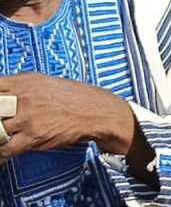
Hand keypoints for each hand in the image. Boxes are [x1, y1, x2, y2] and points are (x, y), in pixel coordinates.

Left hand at [0, 73, 134, 161]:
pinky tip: (5, 151)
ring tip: (3, 136)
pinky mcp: (34, 138)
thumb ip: (20, 87)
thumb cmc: (74, 97)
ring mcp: (28, 119)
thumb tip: (2, 93)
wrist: (97, 112)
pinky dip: (1, 153)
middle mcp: (24, 99)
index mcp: (25, 82)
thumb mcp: (45, 82)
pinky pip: (5, 149)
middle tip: (2, 121)